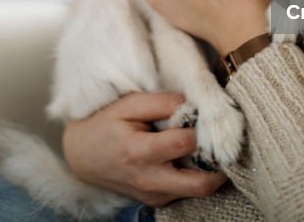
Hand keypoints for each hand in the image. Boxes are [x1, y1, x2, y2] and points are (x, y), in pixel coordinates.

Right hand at [62, 92, 227, 206]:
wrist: (80, 156)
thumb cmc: (105, 125)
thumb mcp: (128, 104)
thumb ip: (161, 102)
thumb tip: (192, 103)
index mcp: (139, 153)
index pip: (185, 143)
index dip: (199, 127)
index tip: (202, 115)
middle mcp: (149, 180)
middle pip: (201, 184)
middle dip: (220, 165)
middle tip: (223, 142)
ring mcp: (154, 195)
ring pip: (198, 191)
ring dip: (210, 171)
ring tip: (207, 147)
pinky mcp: (156, 201)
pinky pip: (186, 192)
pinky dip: (195, 175)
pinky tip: (191, 157)